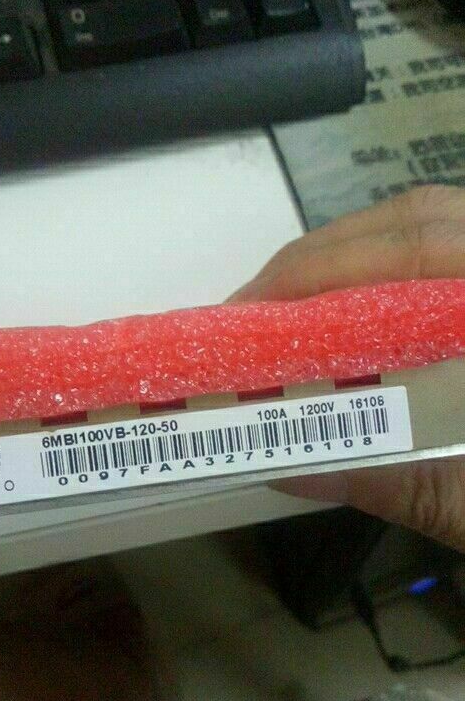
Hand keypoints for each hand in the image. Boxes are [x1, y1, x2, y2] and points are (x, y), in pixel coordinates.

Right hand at [233, 185, 464, 551]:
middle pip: (424, 217)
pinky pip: (458, 244)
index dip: (329, 268)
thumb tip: (288, 469)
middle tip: (258, 309)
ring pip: (441, 218)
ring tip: (298, 303)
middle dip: (326, 254)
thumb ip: (402, 483)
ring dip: (359, 250)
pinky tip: (364, 307)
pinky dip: (398, 261)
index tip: (256, 307)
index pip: (425, 253)